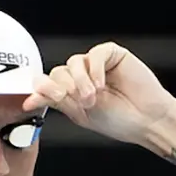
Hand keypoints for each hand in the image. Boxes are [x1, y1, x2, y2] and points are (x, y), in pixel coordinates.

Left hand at [24, 42, 175, 144]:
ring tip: (93, 98)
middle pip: (58, 72)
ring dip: (80, 82)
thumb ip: (56, 102)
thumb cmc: (119, 121)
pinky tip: (102, 85)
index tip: (32, 103)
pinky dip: (95, 70)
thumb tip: (29, 100)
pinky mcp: (111, 54)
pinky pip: (94, 54)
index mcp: (71, 92)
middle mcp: (81, 77)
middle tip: (81, 103)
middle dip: (64, 89)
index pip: (47, 84)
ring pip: (73, 63)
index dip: (41, 91)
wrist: (146, 120)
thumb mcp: (80, 114)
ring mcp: (95, 65)